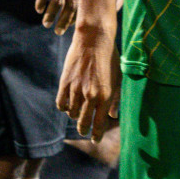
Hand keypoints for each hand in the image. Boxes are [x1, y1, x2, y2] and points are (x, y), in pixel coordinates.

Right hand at [31, 0, 79, 33]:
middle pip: (72, 4)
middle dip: (65, 21)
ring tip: (46, 24)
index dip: (79, 15)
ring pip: (57, 1)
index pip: (85, 0)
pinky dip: (40, 2)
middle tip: (59, 32)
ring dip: (51, 15)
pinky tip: (38, 9)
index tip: (74, 25)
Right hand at [56, 24, 120, 139]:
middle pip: (83, 123)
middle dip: (84, 130)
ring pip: (72, 114)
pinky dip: (64, 107)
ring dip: (75, 116)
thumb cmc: (110, 57)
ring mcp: (76, 89)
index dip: (96, 135)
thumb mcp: (118, 78)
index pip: (99, 124)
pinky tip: (68, 105)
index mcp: (106, 96)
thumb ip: (116, 99)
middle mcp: (90, 95)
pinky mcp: (65, 82)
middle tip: (84, 131)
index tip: (95, 140)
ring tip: (78, 113)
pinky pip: (61, 103)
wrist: (94, 38)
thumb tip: (113, 116)